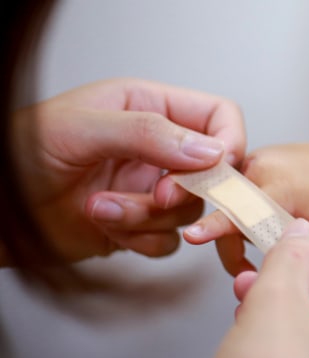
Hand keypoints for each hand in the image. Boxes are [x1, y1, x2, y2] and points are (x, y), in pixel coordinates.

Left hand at [12, 78, 245, 261]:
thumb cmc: (20, 153)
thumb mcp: (82, 129)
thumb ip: (149, 133)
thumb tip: (211, 151)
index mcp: (149, 106)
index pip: (218, 116)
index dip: (228, 142)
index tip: (216, 168)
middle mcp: (157, 147)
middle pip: (212, 172)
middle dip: (184, 191)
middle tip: (156, 197)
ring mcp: (150, 187)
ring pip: (189, 211)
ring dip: (147, 217)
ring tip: (100, 207)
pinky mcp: (141, 225)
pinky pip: (168, 240)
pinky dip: (139, 240)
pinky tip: (102, 223)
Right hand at [182, 137, 308, 274]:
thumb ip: (295, 251)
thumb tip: (268, 274)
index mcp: (284, 183)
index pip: (243, 208)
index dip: (216, 225)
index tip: (194, 235)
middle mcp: (261, 167)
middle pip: (227, 215)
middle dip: (232, 248)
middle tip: (250, 271)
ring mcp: (251, 162)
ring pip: (227, 209)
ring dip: (237, 234)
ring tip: (266, 247)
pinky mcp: (246, 164)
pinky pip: (233, 198)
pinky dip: (241, 217)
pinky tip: (263, 226)